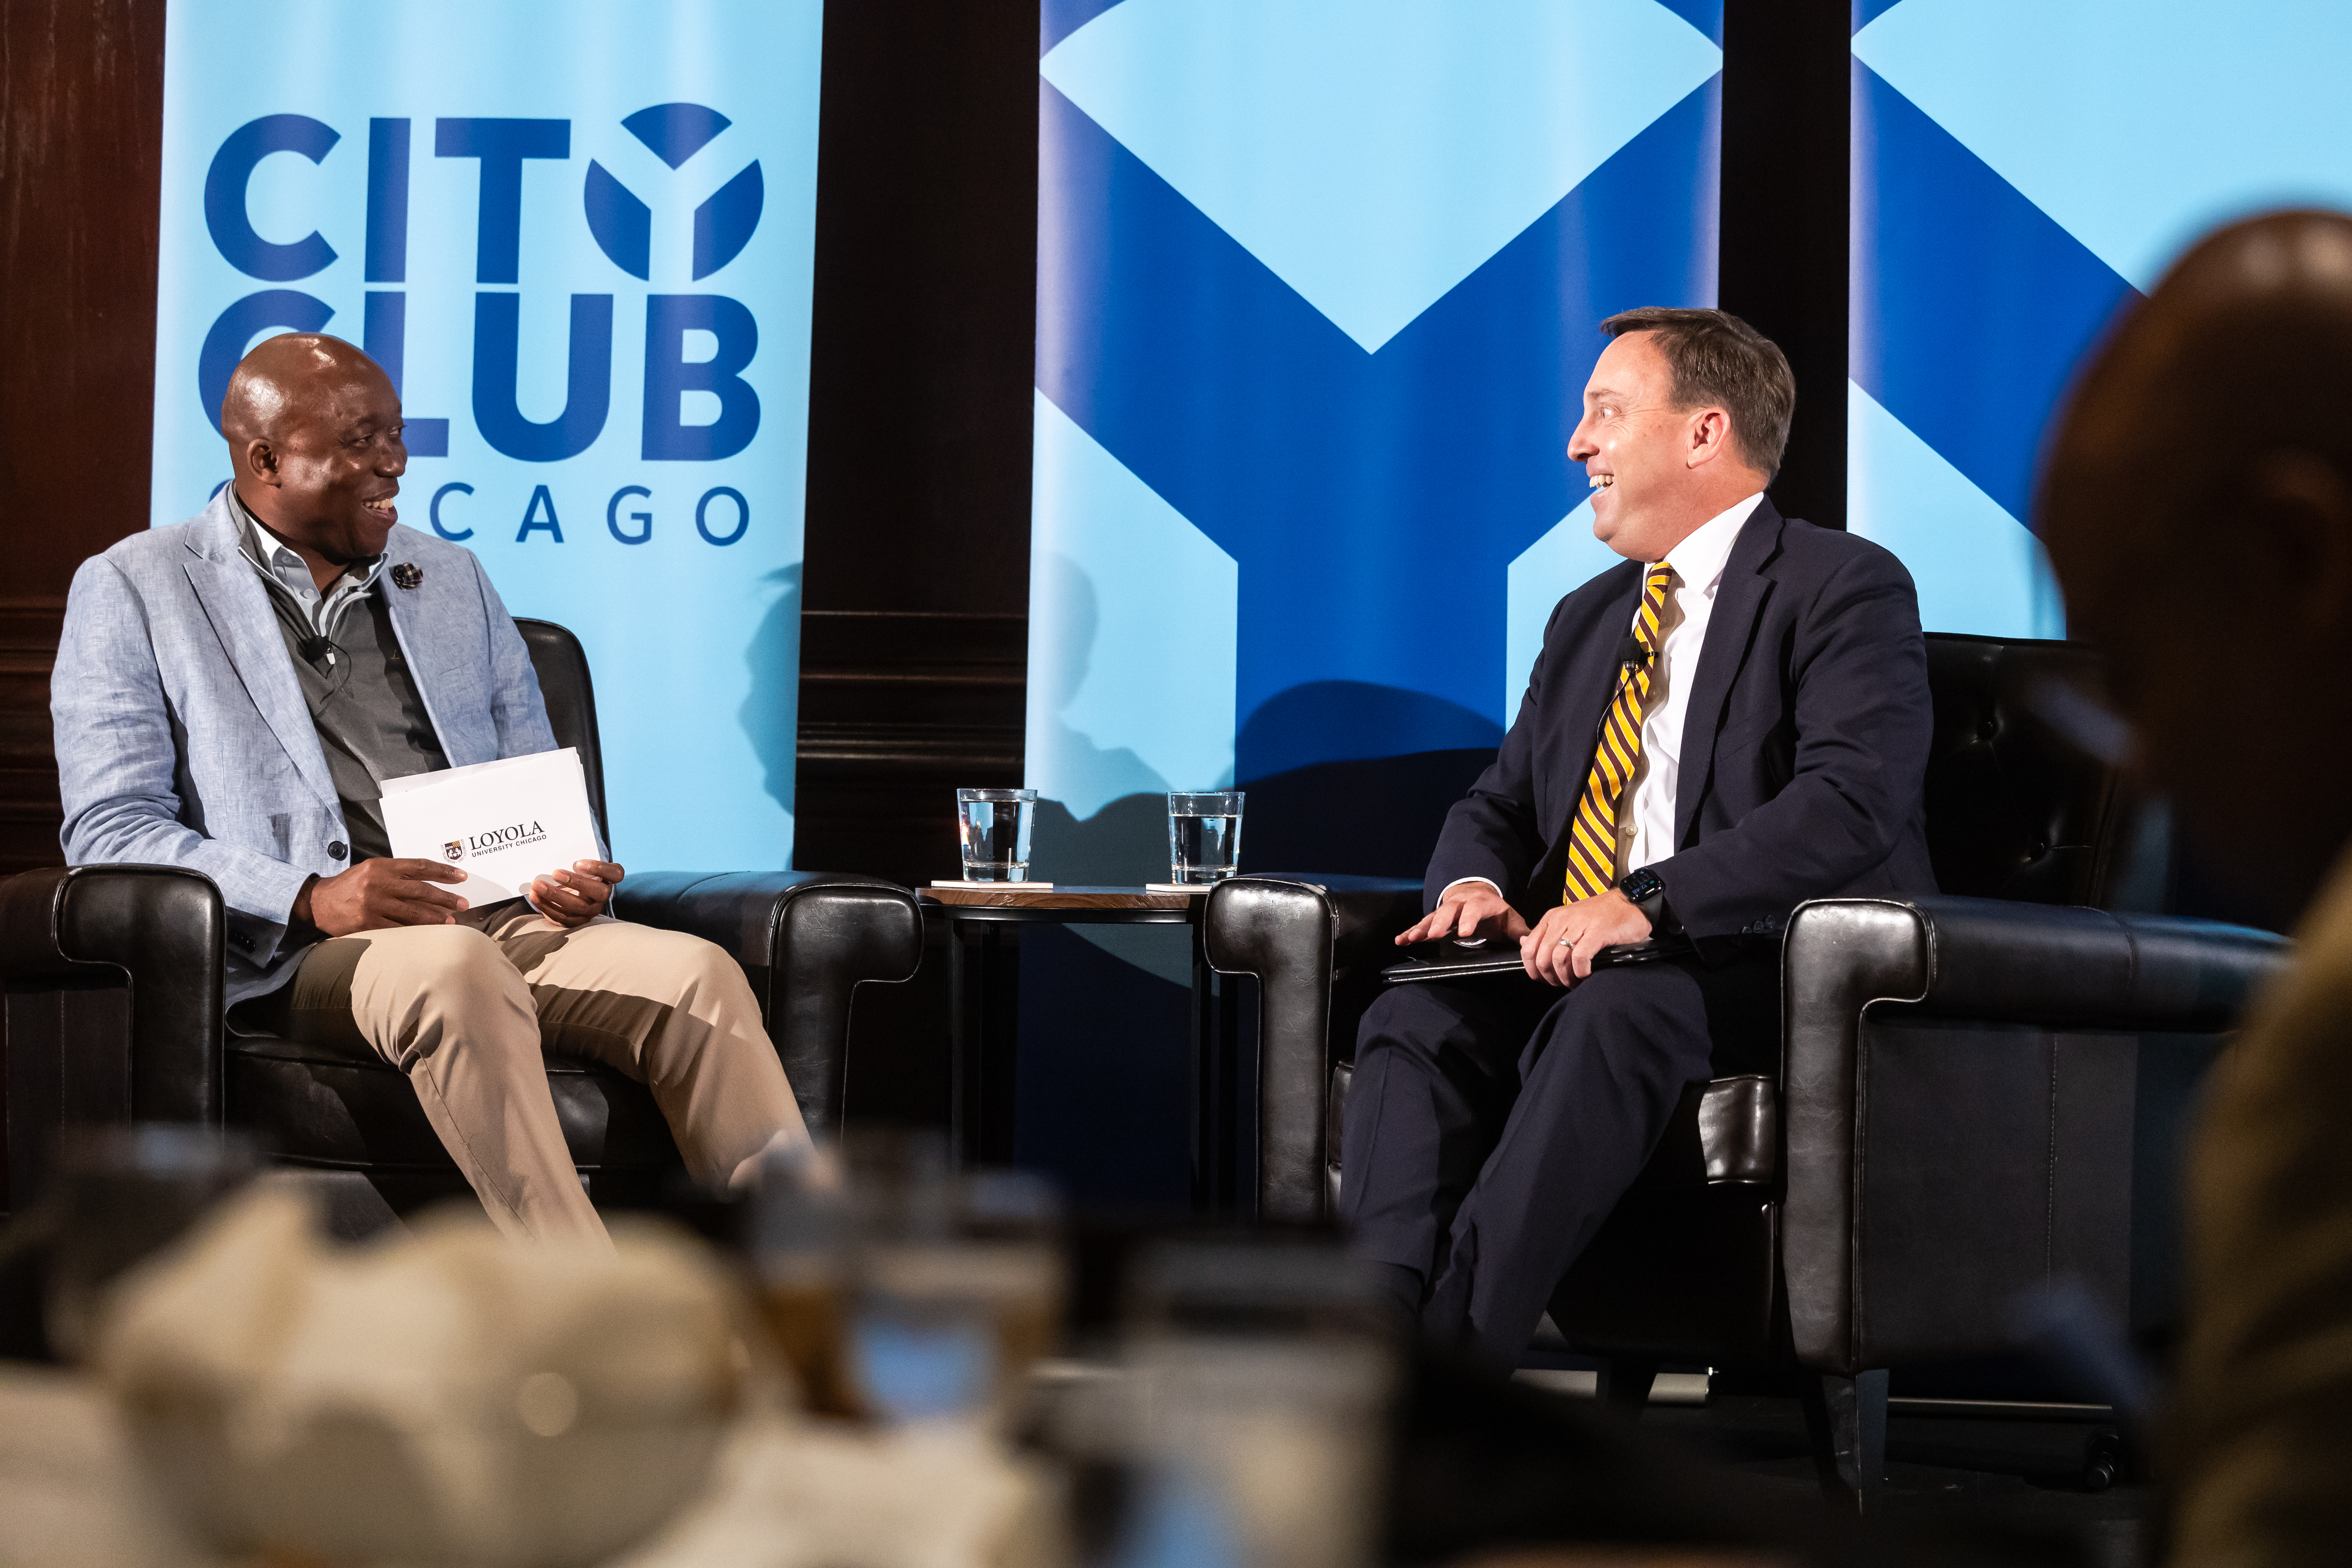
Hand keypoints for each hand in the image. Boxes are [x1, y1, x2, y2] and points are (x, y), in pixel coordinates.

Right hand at [297, 858, 467, 935]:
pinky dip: (415, 932)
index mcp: (381, 866)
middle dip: (445, 898)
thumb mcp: (371, 870)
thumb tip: (430, 881)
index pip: (419, 866)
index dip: (443, 871)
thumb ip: (397, 873)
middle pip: (420, 890)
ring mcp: (372, 904)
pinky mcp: (366, 923)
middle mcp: (378, 883)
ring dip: (435, 918)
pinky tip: (428, 935)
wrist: (318, 902)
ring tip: (452, 922)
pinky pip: (397, 929)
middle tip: (463, 904)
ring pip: (412, 912)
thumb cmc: (350, 885)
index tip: (461, 877)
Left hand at [529, 859, 623, 928]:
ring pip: (577, 906)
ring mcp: (591, 911)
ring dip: (554, 895)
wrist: (568, 893)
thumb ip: (573, 860)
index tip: (579, 863)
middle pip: (598, 892)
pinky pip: (562, 917)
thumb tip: (553, 851)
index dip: (600, 868)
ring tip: (537, 885)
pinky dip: (546, 906)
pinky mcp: (576, 921)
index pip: (615, 874)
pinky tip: (535, 896)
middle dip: (575, 882)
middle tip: (555, 873)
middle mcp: (603, 896)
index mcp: (608, 879)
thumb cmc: (574, 874)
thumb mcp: (578, 866)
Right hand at [1396, 881, 1530, 945]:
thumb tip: (1530, 943)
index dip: (1469, 919)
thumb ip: (1520, 931)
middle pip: (1448, 911)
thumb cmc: (1496, 912)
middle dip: (1440, 923)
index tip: (1464, 933)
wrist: (1477, 893)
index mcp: (1480, 903)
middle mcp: (1460, 905)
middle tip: (1433, 935)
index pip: (1474, 910)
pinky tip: (1399, 940)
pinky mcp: (1435, 919)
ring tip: (1409, 939)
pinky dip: (1410, 932)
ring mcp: (1445, 911)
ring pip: (1431, 918)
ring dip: (1420, 928)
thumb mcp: (1510, 919)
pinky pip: (1421, 925)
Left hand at [1520, 888, 1652, 987]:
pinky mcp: (1598, 931)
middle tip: (1563, 984)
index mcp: (1551, 919)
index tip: (1546, 980)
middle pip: (1542, 958)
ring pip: (1558, 959)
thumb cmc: (1600, 916)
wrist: (1631, 903)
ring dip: (1566, 977)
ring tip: (1576, 982)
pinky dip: (1581, 972)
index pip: (1528, 950)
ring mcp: (1579, 925)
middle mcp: (1561, 920)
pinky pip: (1580, 957)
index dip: (1534, 971)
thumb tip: (1523, 943)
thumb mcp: (1568, 922)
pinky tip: (1587, 974)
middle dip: (1550, 978)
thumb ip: (1546, 934)